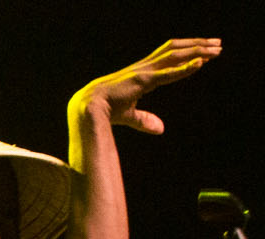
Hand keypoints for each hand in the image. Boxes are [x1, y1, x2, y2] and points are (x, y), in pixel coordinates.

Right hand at [73, 39, 220, 134]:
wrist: (85, 110)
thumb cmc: (102, 112)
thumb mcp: (127, 115)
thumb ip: (143, 120)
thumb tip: (161, 129)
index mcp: (140, 73)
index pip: (166, 56)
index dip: (185, 52)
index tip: (203, 53)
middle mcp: (143, 68)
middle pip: (174, 49)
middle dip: (196, 45)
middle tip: (217, 44)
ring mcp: (143, 72)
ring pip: (175, 55)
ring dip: (197, 51)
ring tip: (216, 49)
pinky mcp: (142, 81)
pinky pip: (168, 73)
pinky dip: (185, 68)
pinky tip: (200, 64)